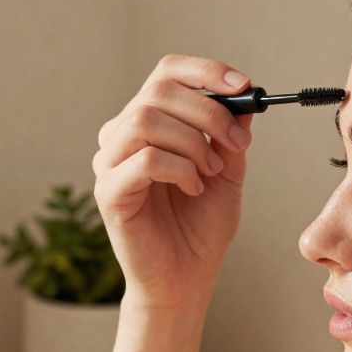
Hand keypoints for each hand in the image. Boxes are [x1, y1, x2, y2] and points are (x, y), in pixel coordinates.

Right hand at [93, 53, 254, 309]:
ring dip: (192, 142)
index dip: (204, 71)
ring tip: (210, 172)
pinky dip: (179, 168)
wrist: (186, 280)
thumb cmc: (200, 228)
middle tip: (236, 142)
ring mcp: (109, 164)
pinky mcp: (108, 193)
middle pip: (158, 91)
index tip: (243, 85)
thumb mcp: (226, 172)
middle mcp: (121, 137)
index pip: (166, 74)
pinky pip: (143, 159)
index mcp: (146, 123)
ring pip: (146, 120)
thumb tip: (242, 97)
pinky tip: (193, 187)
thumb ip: (229, 135)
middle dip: (208, 111)